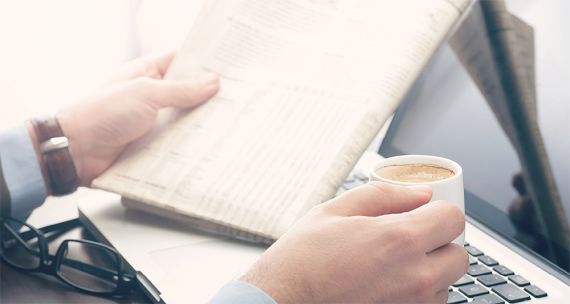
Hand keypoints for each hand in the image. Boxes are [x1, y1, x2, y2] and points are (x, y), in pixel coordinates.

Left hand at [55, 52, 218, 185]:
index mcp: (146, 74)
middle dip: (207, 98)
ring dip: (199, 125)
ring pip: (183, 120)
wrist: (75, 151)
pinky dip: (189, 146)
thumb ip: (181, 90)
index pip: (180, 61)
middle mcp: (150, 96)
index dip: (203, 64)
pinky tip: (207, 147)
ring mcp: (151, 121)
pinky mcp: (150, 145)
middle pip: (186, 94)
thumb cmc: (101, 114)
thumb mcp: (146, 94)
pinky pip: (175, 143)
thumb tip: (212, 82)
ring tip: (228, 125)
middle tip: (234, 100)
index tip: (228, 69)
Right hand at [242, 182, 467, 302]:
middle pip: (459, 255)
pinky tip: (389, 284)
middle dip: (440, 242)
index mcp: (399, 241)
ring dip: (430, 270)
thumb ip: (383, 196)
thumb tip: (418, 194)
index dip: (438, 210)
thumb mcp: (334, 211)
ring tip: (394, 264)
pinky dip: (418, 292)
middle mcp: (414, 278)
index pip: (453, 218)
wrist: (282, 301)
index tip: (422, 212)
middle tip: (411, 238)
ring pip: (445, 283)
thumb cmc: (302, 259)